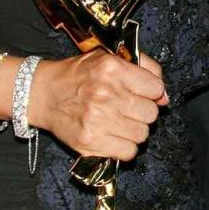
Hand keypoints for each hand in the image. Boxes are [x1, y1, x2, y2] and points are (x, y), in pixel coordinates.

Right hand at [28, 50, 167, 161]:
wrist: (43, 94)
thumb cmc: (78, 75)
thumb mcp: (109, 58)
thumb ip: (144, 69)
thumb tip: (165, 97)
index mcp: (112, 68)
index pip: (156, 88)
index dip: (151, 92)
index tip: (140, 93)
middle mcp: (106, 94)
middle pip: (151, 114)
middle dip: (142, 112)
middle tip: (126, 108)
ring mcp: (98, 119)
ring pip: (142, 135)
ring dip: (134, 130)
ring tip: (118, 122)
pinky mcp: (90, 141)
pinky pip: (128, 152)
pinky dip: (124, 147)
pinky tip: (112, 136)